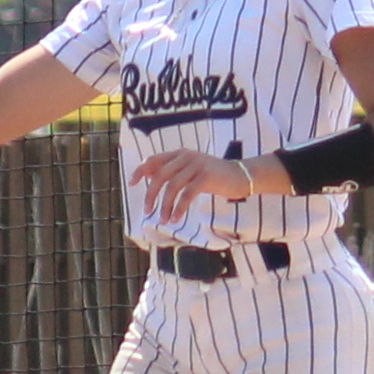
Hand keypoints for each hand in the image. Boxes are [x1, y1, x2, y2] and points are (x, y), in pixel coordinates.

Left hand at [132, 147, 262, 209]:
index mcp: (180, 154)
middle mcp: (186, 156)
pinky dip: (179, 208)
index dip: (140, 171)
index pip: (154, 160)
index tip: (131, 183)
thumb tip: (150, 179)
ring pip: (172, 187)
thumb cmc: (215, 176)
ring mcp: (197, 165)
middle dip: (151, 194)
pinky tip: (176, 218)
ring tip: (164, 220)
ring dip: (165, 206)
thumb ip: (174, 172)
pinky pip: (187, 194)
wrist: (241, 176)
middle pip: (160, 175)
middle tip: (148, 210)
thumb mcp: (192, 170)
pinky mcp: (206, 177)